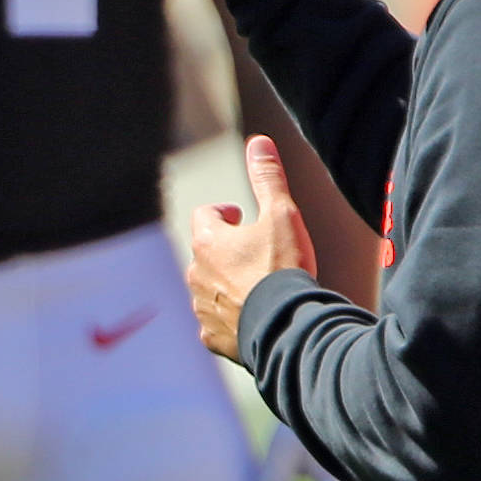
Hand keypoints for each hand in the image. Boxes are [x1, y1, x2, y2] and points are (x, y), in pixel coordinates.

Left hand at [182, 133, 317, 361]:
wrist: (285, 327)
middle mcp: (196, 274)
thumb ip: (268, 178)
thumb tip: (259, 142)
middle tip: (255, 252)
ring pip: (209, 290)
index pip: (205, 215)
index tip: (240, 216)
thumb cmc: (282, 267)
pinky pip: (216, 324)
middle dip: (226, 250)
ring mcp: (201, 308)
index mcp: (208, 241)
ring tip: (257, 287)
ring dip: (227, 285)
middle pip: (205, 253)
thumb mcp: (282, 214)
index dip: (224, 212)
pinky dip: (230, 318)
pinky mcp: (213, 338)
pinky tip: (252, 318)